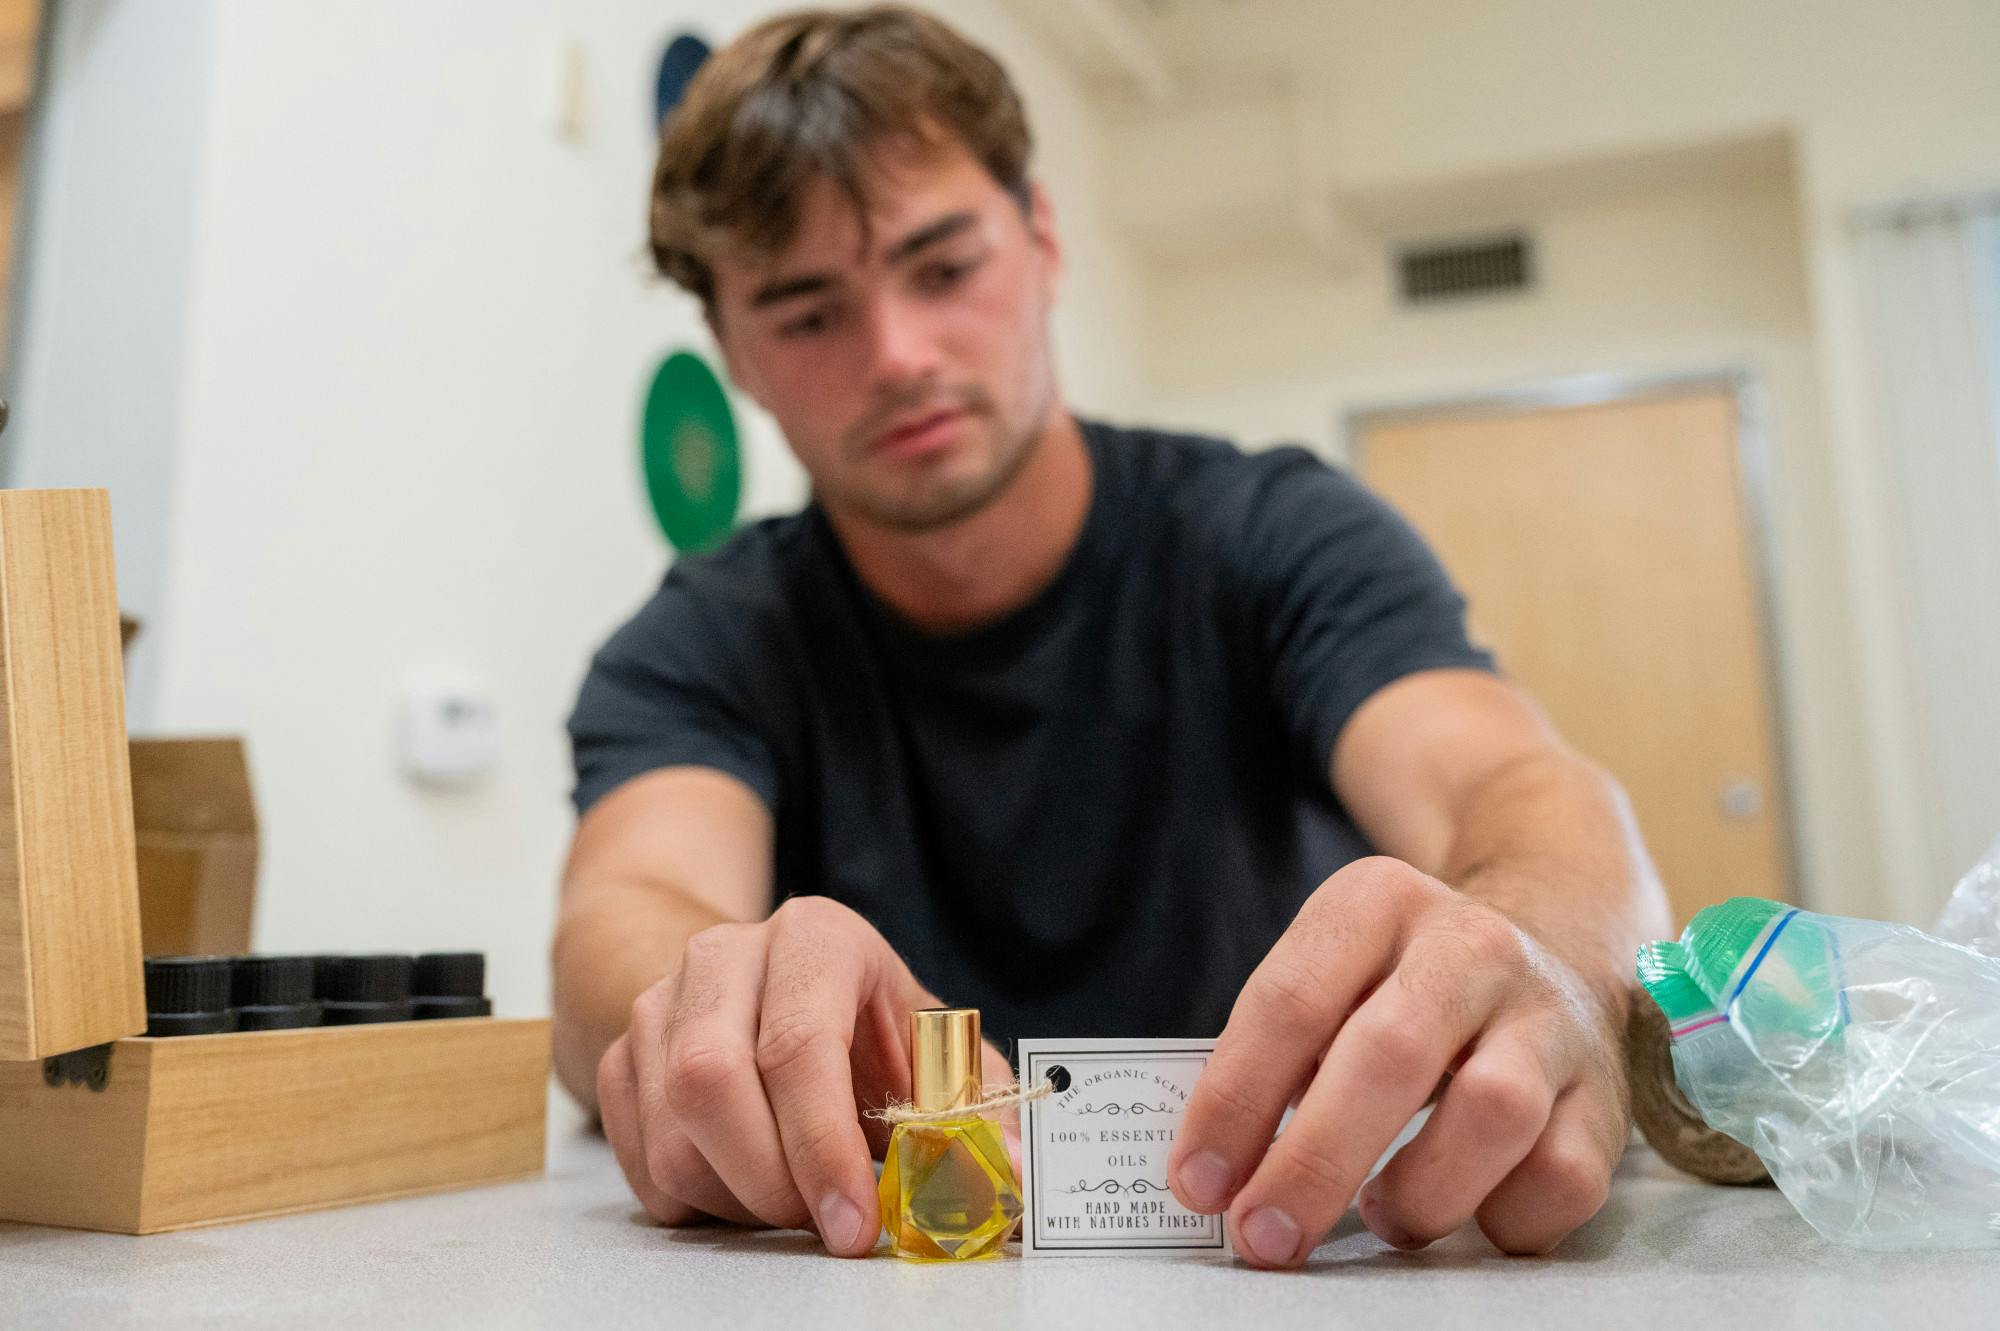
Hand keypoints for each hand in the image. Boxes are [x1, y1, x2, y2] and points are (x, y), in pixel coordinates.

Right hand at [596, 895, 1012, 1254]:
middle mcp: (725, 956)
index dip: (822, 1147)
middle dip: (769, 1181)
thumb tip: (1008, 1168)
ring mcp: (661, 1002)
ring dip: (735, 1197)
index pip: (798, 1044)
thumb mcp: (931, 1044)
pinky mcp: (623, 1054)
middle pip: (711, 1083)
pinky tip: (746, 1183)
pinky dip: (695, 1199)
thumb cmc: (860, 1021)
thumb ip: (973, 1104)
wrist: (764, 982)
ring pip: (670, 1132)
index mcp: (815, 938)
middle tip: (818, 1221)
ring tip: (791, 1197)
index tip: (852, 1222)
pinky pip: (640, 1160)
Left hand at [1168, 857, 1628, 1265]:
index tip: (1198, 1182)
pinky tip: (1469, 1217)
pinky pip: (1563, 1174)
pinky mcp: (1603, 1092)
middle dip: (1314, 1161)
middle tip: (1264, 1234)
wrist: (1556, 943)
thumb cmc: (1404, 986)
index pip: (1290, 1000)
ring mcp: (1547, 1016)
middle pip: (1389, 1055)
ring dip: (1421, 1191)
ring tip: (1383, 1217)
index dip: (1234, 1101)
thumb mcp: (1333, 975)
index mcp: (1377, 903)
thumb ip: (1274, 1057)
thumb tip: (1215, 1172)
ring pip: (1493, 1112)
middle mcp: (1470, 946)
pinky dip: (1505, 1219)